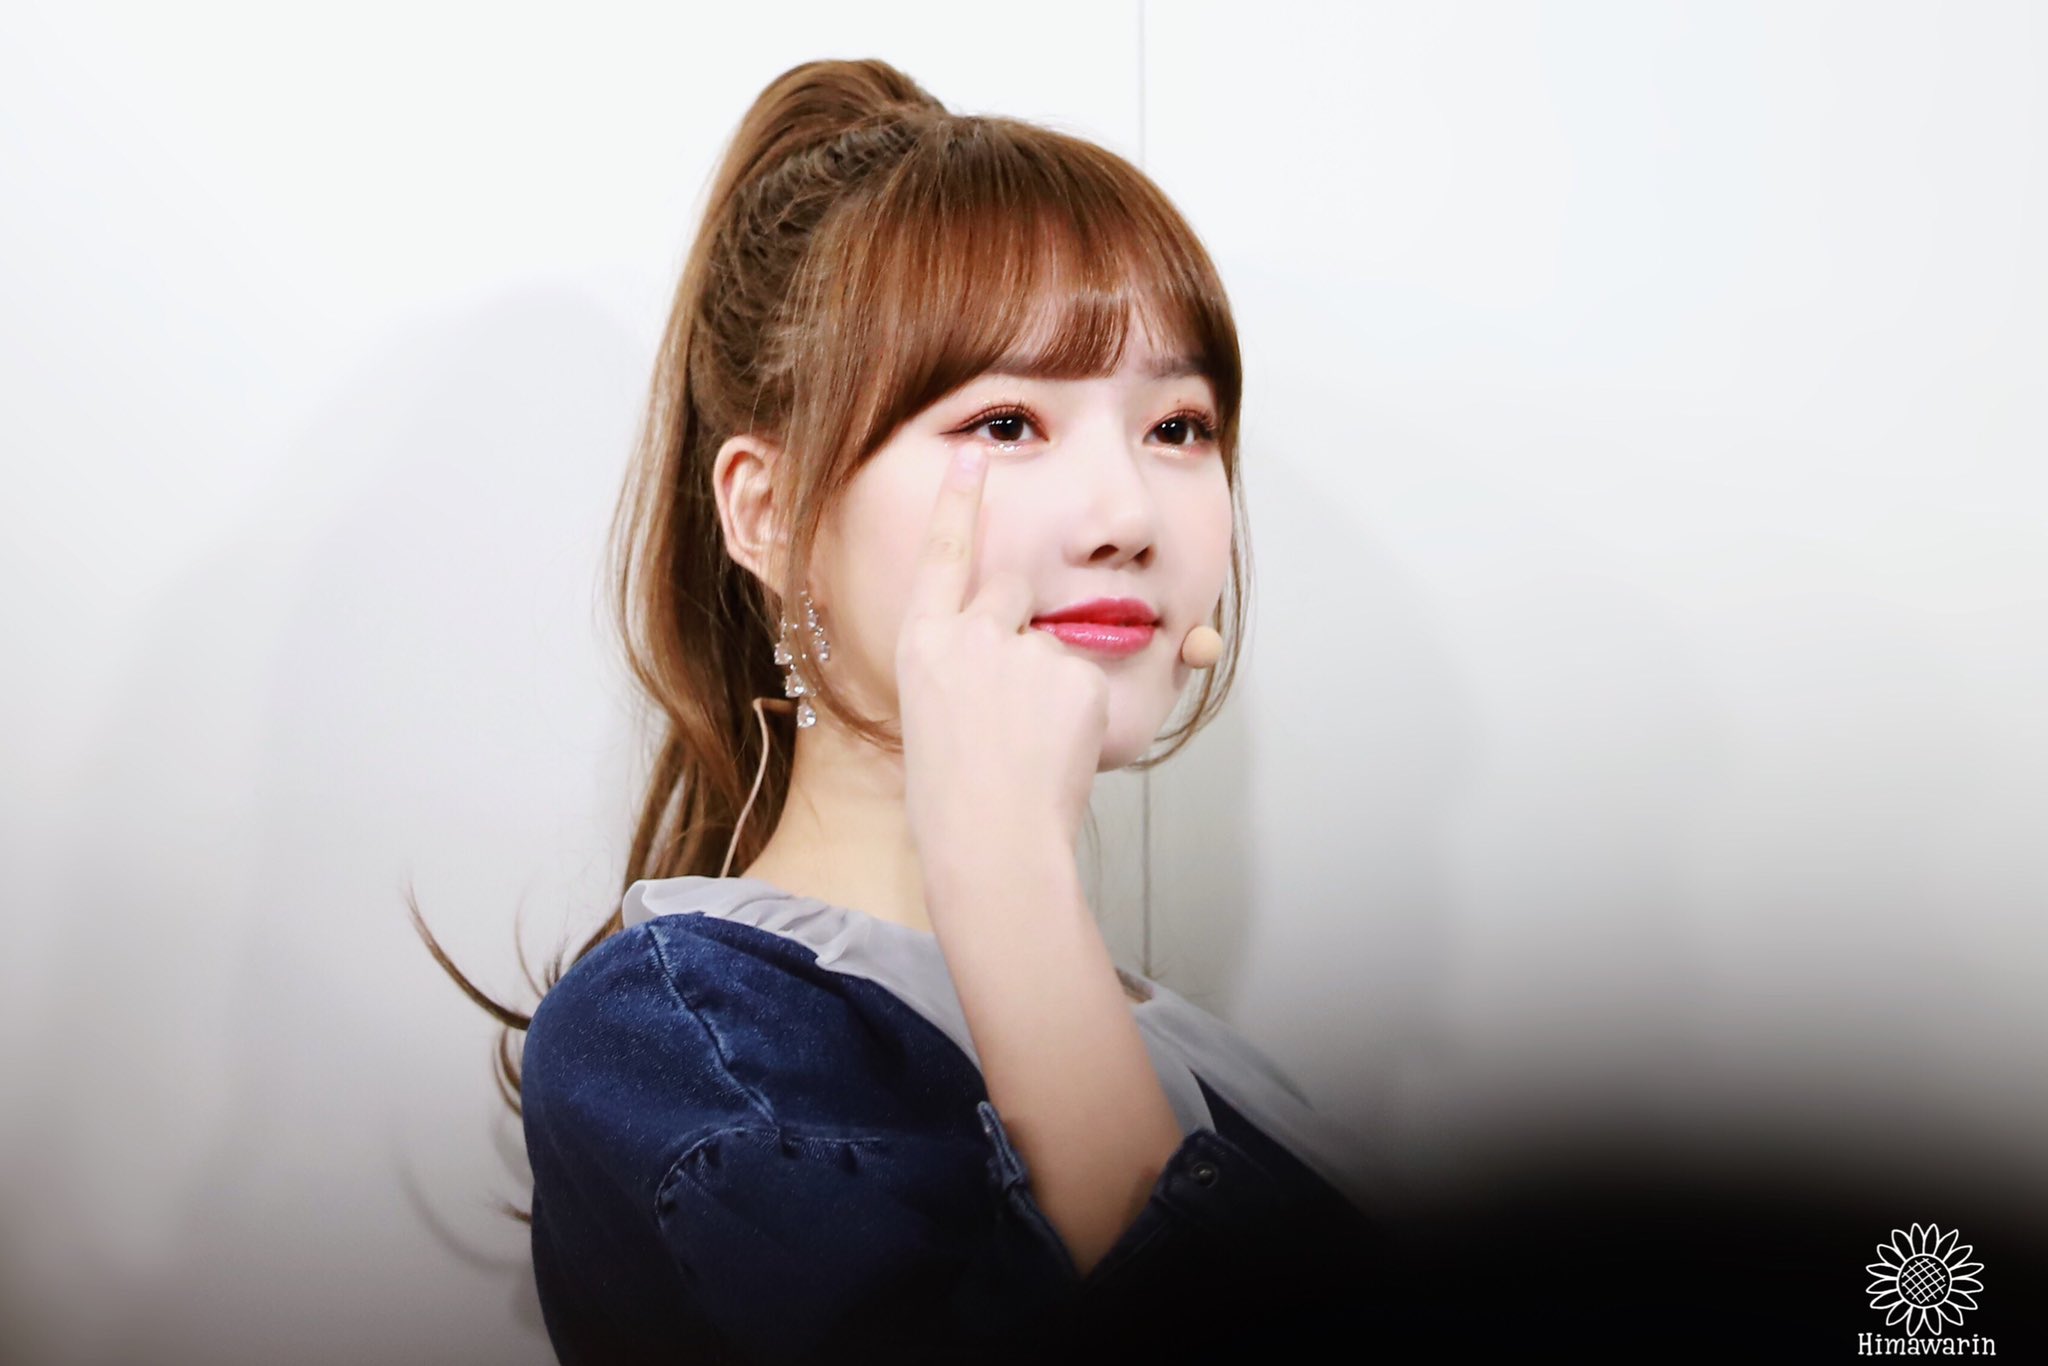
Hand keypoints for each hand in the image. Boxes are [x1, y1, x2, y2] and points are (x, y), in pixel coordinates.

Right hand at [897, 442, 1109, 862]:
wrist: (991, 844)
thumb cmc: (957, 800)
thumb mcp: (935, 718)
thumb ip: (966, 668)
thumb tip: (1002, 652)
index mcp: (922, 645)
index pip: (943, 555)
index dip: (960, 503)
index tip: (974, 455)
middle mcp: (969, 635)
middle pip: (1016, 591)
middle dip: (1026, 625)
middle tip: (1016, 699)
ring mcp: (1022, 651)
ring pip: (1057, 644)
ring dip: (1054, 684)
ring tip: (1032, 746)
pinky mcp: (1072, 675)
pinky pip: (1088, 681)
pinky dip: (1079, 714)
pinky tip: (1056, 752)